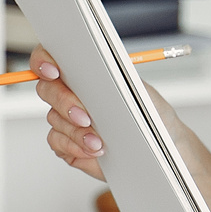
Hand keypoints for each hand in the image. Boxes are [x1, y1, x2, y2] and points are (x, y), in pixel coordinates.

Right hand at [30, 45, 210, 211]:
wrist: (166, 153)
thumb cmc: (156, 118)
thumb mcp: (142, 92)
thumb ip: (116, 78)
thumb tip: (98, 68)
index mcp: (87, 74)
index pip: (51, 58)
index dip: (44, 61)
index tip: (54, 71)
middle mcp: (73, 95)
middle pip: (47, 90)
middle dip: (65, 102)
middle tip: (86, 116)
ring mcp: (67, 121)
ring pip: (53, 120)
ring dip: (76, 132)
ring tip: (100, 142)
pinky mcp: (69, 146)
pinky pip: (57, 143)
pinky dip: (74, 148)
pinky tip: (95, 151)